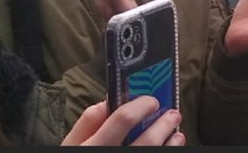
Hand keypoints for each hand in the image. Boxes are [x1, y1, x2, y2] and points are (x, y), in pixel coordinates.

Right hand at [62, 99, 183, 145]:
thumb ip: (87, 123)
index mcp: (92, 147)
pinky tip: (170, 147)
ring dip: (169, 141)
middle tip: (173, 113)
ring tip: (176, 132)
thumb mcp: (72, 146)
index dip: (141, 105)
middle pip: (146, 140)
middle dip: (163, 124)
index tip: (152, 100)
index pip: (123, 119)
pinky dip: (167, 152)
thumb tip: (107, 100)